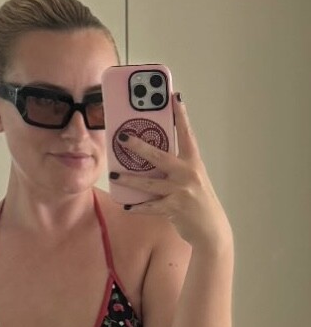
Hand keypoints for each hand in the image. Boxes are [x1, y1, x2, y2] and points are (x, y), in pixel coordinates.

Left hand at [111, 94, 232, 251]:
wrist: (211, 229)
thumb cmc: (198, 201)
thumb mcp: (193, 179)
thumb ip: (176, 167)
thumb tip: (150, 155)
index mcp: (194, 162)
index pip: (186, 134)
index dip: (180, 115)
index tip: (173, 96)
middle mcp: (188, 174)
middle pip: (159, 155)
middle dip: (139, 146)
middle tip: (123, 138)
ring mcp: (180, 191)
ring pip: (148, 183)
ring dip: (129, 179)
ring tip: (114, 173)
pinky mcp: (174, 208)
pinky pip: (150, 206)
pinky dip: (137, 206)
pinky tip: (126, 204)